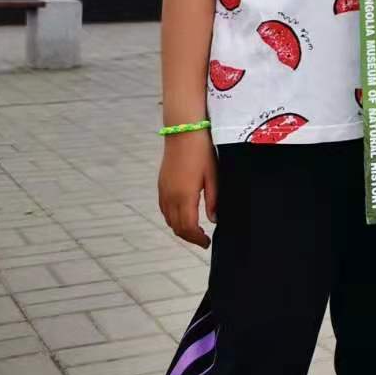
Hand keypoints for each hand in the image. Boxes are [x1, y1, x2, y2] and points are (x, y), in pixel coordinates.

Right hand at [158, 128, 216, 247]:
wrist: (183, 131)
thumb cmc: (202, 152)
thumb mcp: (213, 175)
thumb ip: (213, 199)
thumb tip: (214, 219)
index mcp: (184, 196)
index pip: (188, 227)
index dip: (197, 239)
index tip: (207, 242)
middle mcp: (170, 197)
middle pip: (176, 227)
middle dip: (189, 236)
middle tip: (202, 239)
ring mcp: (163, 191)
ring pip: (168, 219)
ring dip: (180, 228)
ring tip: (194, 229)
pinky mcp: (161, 184)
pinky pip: (164, 209)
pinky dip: (172, 218)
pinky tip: (183, 215)